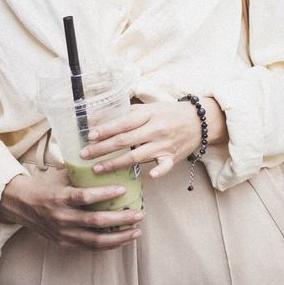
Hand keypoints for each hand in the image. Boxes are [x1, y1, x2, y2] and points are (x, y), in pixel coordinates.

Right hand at [0, 168, 143, 249]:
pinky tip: (122, 239)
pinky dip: (108, 245)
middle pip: (95, 222)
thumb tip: (107, 158)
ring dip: (119, 237)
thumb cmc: (45, 185)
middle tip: (139, 213)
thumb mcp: (60, 174)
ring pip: (96, 241)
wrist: (21, 205)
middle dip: (120, 219)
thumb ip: (81, 171)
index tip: (123, 189)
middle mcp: (62, 218)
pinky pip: (90, 247)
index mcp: (59, 197)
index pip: (84, 196)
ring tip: (136, 231)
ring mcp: (63, 233)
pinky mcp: (65, 243)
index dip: (104, 194)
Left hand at [77, 97, 226, 179]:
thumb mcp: (150, 108)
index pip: (123, 123)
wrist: (199, 120)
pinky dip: (158, 171)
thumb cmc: (169, 113)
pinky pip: (164, 166)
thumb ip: (131, 113)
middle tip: (84, 155)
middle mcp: (154, 129)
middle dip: (102, 149)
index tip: (89, 136)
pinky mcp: (172, 157)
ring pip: (137, 156)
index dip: (105, 130)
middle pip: (125, 140)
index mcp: (148, 115)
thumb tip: (106, 118)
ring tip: (98, 169)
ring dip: (116, 164)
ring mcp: (163, 144)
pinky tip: (149, 177)